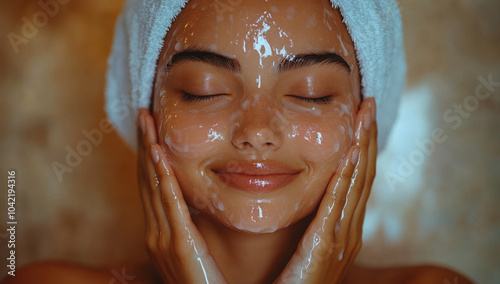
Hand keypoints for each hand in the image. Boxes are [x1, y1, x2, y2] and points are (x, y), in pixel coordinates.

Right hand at [137, 109, 227, 283]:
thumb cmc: (203, 281)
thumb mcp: (190, 248)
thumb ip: (187, 225)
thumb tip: (192, 202)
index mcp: (159, 232)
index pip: (151, 186)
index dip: (149, 156)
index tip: (150, 130)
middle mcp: (156, 232)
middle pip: (147, 180)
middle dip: (145, 145)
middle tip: (143, 114)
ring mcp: (163, 239)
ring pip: (154, 186)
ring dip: (151, 152)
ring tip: (148, 124)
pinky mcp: (180, 245)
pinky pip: (170, 205)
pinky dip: (163, 178)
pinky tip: (160, 157)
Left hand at [274, 98, 376, 283]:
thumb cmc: (295, 278)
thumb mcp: (308, 241)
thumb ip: (314, 216)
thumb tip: (302, 186)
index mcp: (345, 225)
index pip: (357, 176)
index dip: (362, 145)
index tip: (361, 115)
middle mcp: (350, 228)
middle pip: (363, 173)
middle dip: (367, 137)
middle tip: (369, 103)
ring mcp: (342, 237)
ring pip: (357, 182)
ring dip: (361, 146)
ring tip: (364, 115)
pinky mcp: (326, 246)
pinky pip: (338, 204)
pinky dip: (346, 176)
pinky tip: (350, 152)